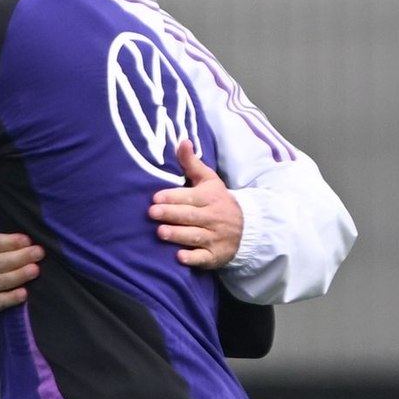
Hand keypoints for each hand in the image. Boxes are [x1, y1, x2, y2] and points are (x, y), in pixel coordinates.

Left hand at [149, 139, 242, 267]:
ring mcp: (214, 238)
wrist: (247, 228)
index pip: (190, 197)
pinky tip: (179, 257)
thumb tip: (182, 140)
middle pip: (190, 216)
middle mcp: (212, 218)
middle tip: (152, 212)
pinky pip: (203, 258)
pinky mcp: (214, 256)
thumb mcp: (209, 180)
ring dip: (178, 235)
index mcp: (209, 198)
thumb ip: (192, 163)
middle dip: (171, 214)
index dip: (173, 197)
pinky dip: (192, 258)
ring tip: (160, 232)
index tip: (156, 197)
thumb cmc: (218, 201)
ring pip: (195, 236)